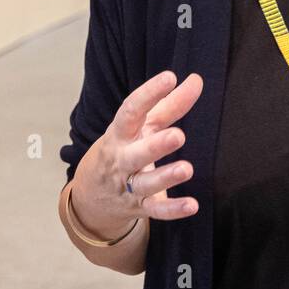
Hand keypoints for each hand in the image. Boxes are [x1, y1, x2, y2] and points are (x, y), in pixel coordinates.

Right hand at [71, 71, 202, 239]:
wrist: (91, 196)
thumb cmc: (124, 148)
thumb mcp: (142, 126)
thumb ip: (170, 104)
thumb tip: (196, 80)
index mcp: (120, 133)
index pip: (131, 110)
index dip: (149, 93)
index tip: (169, 77)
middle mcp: (121, 159)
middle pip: (136, 153)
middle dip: (156, 146)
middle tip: (178, 135)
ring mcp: (128, 186)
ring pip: (146, 184)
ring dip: (166, 177)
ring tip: (186, 169)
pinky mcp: (139, 207)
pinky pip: (156, 211)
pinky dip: (173, 210)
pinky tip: (192, 205)